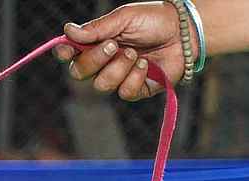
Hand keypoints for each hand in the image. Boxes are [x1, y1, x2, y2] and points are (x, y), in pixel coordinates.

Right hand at [55, 4, 185, 102]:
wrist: (184, 32)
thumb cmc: (154, 20)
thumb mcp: (124, 18)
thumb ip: (96, 28)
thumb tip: (67, 30)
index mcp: (96, 43)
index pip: (70, 54)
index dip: (64, 54)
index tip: (67, 50)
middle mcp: (103, 63)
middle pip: (79, 73)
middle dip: (94, 60)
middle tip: (114, 45)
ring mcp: (118, 78)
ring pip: (101, 85)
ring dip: (118, 68)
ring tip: (135, 53)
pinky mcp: (135, 90)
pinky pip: (124, 92)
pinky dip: (135, 76)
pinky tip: (145, 64)